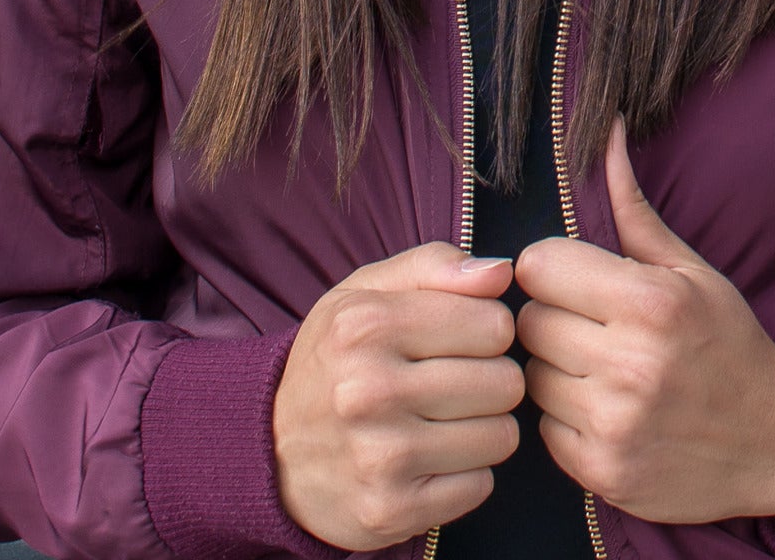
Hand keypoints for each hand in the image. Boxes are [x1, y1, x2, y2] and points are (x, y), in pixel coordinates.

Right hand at [273, 242, 524, 548]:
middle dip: (490, 380)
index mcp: (367, 324)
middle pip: (504, 383)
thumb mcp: (366, 291)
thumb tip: (500, 273)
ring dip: (482, 429)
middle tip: (451, 383)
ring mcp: (380, 456)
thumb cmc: (334, 360)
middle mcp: (370, 390)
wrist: (269, 451)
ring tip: (441, 420)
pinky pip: (480, 487)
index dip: (488, 331)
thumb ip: (435, 265)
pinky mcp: (392, 510)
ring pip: (500, 436)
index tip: (460, 340)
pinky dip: (465, 474)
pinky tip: (429, 459)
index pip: (495, 326)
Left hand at [513, 116, 774, 522]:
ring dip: (556, 369)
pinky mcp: (604, 473)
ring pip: (531, 376)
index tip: (576, 278)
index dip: (552, 268)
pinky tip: (603, 408)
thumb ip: (633, 208)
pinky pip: (544, 429)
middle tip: (591, 325)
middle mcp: (630, 365)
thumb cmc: (728, 343)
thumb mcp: (690, 271)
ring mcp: (616, 425)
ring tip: (598, 367)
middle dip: (554, 317)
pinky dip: (565, 417)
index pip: (538, 266)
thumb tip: (607, 134)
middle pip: (531, 322)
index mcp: (651, 303)